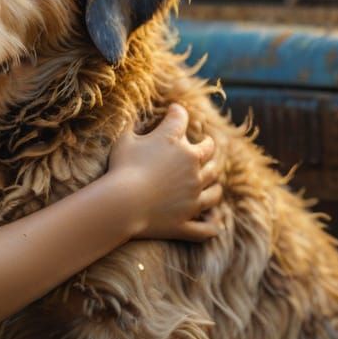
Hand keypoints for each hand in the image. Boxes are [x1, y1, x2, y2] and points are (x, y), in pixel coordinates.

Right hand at [106, 103, 221, 241]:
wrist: (123, 203)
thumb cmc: (121, 168)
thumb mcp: (123, 140)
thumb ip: (131, 125)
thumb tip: (132, 115)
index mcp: (175, 142)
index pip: (181, 119)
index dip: (177, 112)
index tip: (174, 111)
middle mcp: (192, 166)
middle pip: (209, 152)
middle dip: (209, 146)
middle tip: (207, 145)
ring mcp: (193, 196)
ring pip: (214, 189)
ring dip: (215, 184)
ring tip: (213, 182)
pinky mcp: (187, 220)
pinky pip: (207, 227)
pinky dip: (212, 225)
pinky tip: (215, 222)